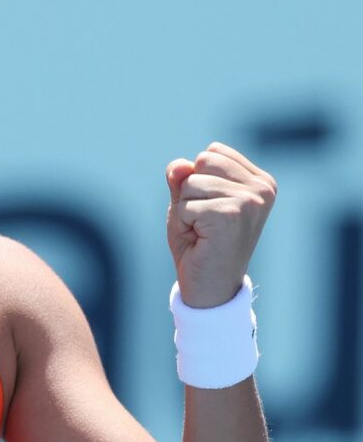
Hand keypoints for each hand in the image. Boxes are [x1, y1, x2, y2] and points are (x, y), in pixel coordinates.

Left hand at [165, 142, 276, 307]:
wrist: (210, 288)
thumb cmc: (200, 243)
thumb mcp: (188, 200)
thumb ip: (182, 177)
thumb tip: (180, 166)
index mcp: (260, 180)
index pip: (212, 152)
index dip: (198, 179)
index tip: (211, 208)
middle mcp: (262, 188)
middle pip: (202, 161)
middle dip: (190, 191)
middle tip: (203, 221)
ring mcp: (250, 200)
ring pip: (190, 182)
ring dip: (186, 209)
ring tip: (203, 231)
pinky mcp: (231, 214)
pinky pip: (185, 204)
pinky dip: (183, 222)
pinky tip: (201, 239)